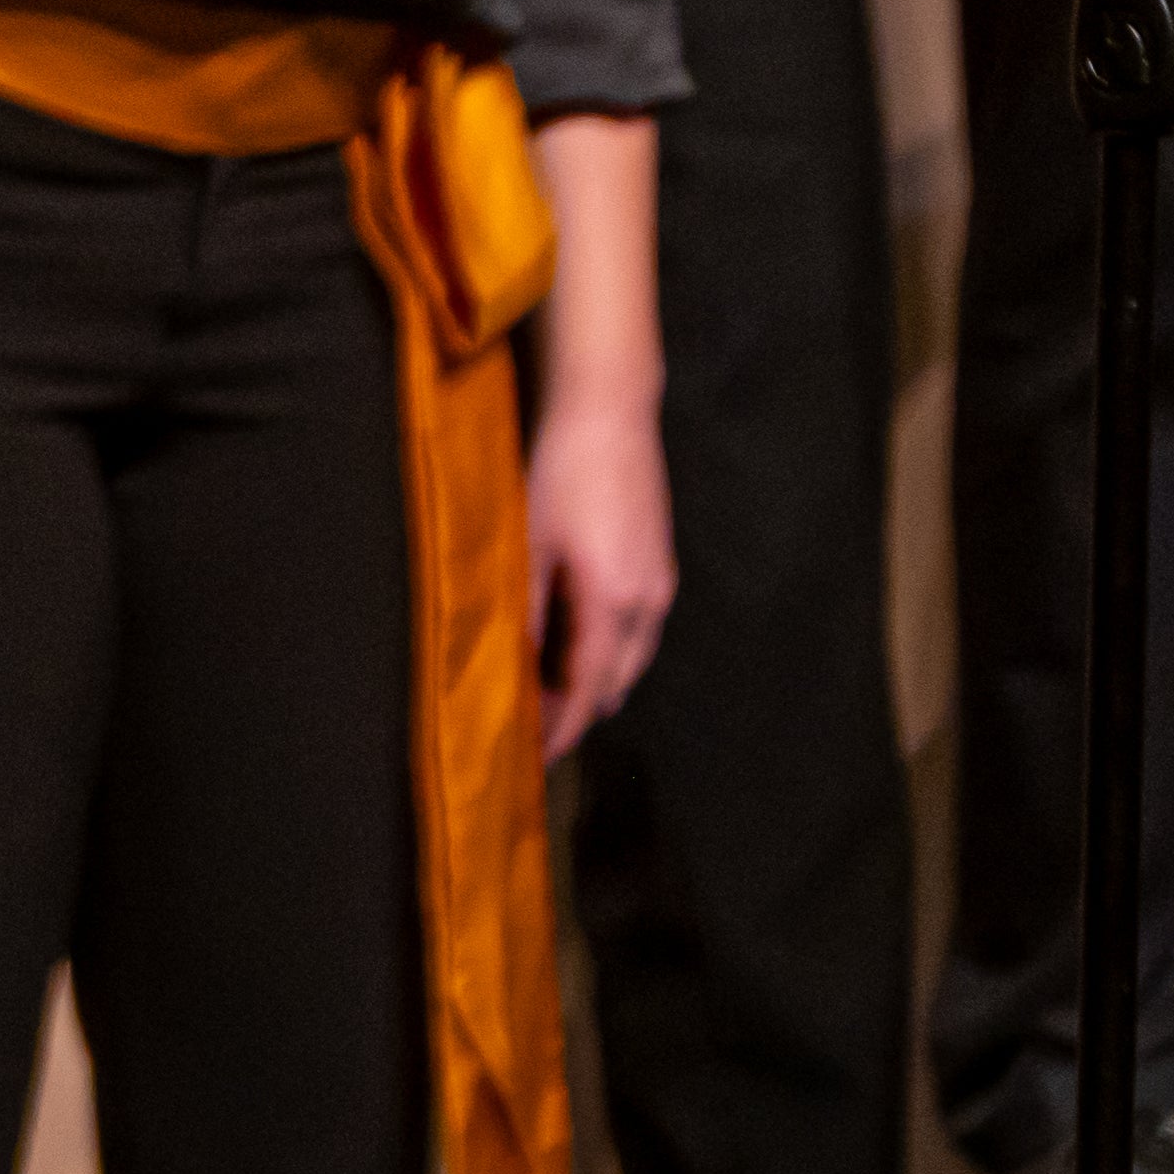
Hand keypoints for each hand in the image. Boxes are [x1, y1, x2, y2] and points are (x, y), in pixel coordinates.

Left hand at [525, 379, 675, 759]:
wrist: (608, 410)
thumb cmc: (559, 471)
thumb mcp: (528, 544)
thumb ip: (525, 612)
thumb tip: (515, 669)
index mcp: (612, 604)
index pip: (586, 690)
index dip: (562, 729)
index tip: (536, 762)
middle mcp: (647, 603)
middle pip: (613, 682)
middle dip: (574, 710)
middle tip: (532, 731)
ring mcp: (659, 583)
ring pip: (628, 657)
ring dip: (592, 680)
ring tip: (547, 695)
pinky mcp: (658, 563)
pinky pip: (636, 630)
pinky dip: (606, 650)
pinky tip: (576, 643)